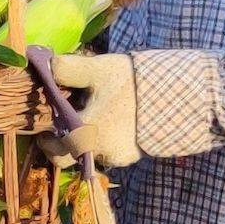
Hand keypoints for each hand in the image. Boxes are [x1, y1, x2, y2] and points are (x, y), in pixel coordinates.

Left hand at [47, 51, 142, 167]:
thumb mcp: (99, 69)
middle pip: (73, 157)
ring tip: (94, 117)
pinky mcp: (134, 155)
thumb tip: (45, 66)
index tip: (46, 131)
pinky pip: (111, 151)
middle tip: (64, 128)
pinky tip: (114, 121)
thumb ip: (68, 69)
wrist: (179, 96)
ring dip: (87, 140)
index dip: (47, 142)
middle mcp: (101, 151)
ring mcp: (119, 156)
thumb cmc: (134, 82)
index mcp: (87, 134)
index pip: (56, 151)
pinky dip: (107, 140)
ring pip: (93, 153)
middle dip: (65, 144)